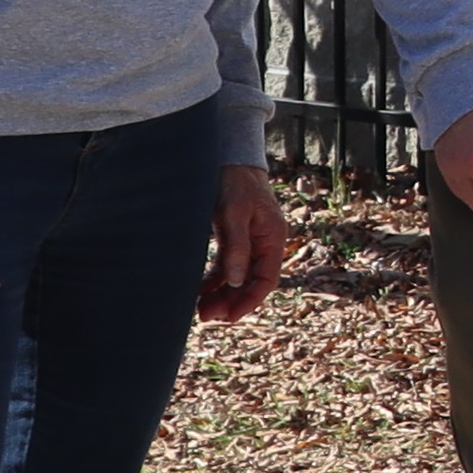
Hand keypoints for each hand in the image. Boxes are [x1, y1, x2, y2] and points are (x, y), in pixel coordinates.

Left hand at [198, 162, 290, 320]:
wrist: (227, 156)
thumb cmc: (234, 180)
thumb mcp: (234, 213)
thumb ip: (236, 247)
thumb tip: (234, 282)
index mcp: (272, 237)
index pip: (267, 278)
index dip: (250, 300)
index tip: (230, 316)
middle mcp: (263, 243)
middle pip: (251, 282)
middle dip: (231, 301)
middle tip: (207, 317)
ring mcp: (248, 241)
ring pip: (237, 277)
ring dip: (221, 294)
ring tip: (201, 311)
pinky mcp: (232, 237)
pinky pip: (226, 266)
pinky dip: (214, 280)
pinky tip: (200, 291)